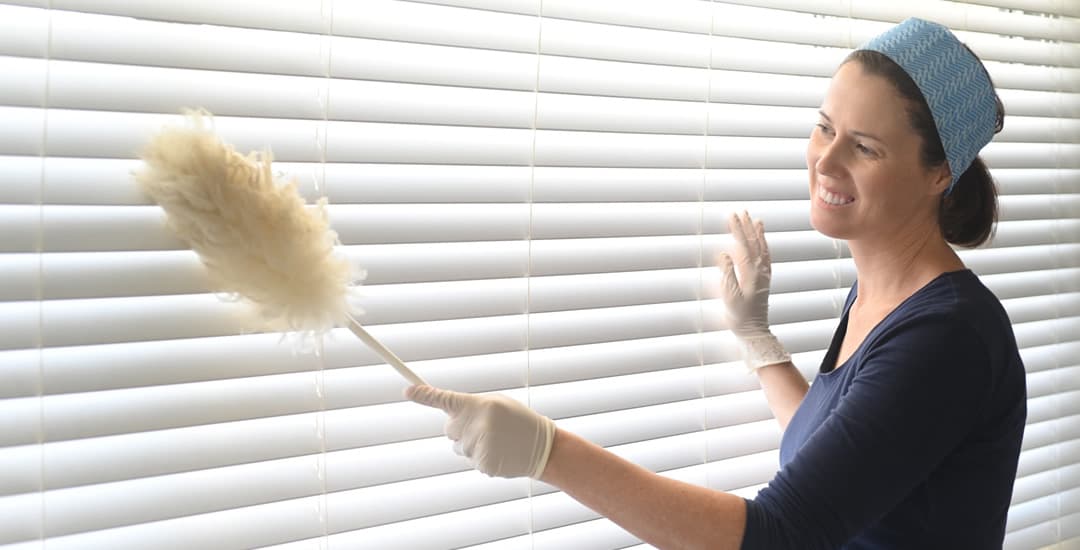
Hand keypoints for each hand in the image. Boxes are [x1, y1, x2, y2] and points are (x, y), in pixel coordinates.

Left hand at [405, 385, 555, 478]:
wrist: (542, 447)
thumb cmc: (517, 421)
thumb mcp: (497, 404)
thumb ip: (471, 406)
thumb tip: (448, 414)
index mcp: (478, 405)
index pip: (444, 399)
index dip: (423, 395)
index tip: (407, 391)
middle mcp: (475, 425)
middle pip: (448, 428)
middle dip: (460, 428)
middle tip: (485, 427)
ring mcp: (478, 446)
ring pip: (458, 447)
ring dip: (471, 444)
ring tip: (496, 441)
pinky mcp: (482, 464)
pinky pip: (470, 460)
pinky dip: (481, 458)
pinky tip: (498, 453)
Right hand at [716, 211, 789, 370]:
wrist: (754, 330)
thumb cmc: (740, 315)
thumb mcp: (730, 295)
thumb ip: (727, 273)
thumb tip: (725, 253)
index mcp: (751, 272)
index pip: (744, 245)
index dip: (737, 229)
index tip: (731, 216)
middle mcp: (760, 270)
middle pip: (754, 243)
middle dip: (746, 227)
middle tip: (740, 212)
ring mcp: (764, 274)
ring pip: (762, 248)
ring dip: (757, 233)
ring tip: (755, 220)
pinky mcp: (764, 279)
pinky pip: (766, 257)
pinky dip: (764, 246)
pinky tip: (761, 241)